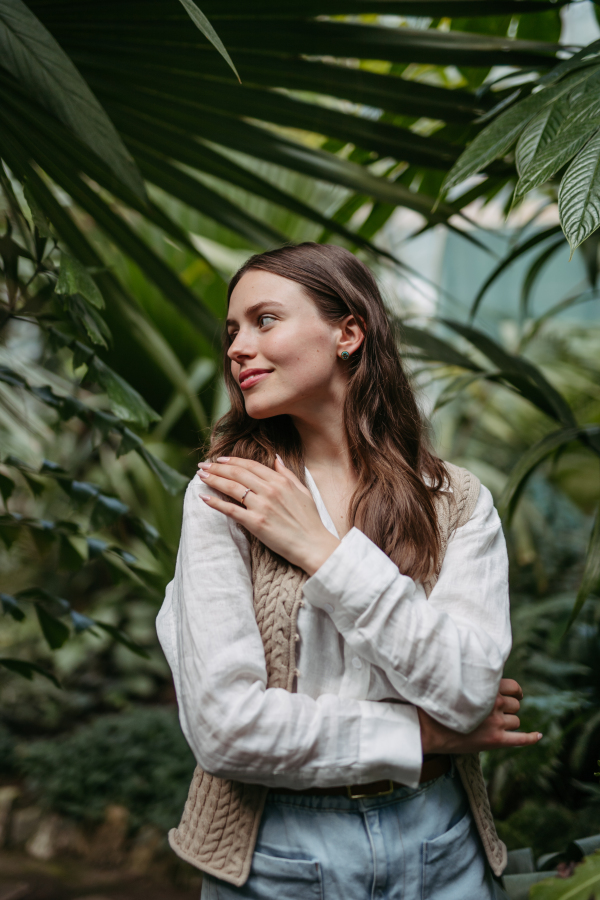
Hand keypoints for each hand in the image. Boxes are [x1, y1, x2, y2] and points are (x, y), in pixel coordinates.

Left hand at [197, 456, 340, 574]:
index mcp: (281, 481)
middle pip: (238, 474)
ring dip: (214, 480)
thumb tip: (276, 458)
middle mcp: (270, 490)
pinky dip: (216, 503)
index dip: (233, 461)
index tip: (219, 459)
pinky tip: (205, 498)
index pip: (251, 466)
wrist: (314, 545)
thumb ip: (287, 474)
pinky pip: (231, 510)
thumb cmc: (310, 520)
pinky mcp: (256, 523)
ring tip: (201, 476)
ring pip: (232, 488)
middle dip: (217, 468)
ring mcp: (262, 506)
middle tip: (203, 465)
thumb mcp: (302, 491)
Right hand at [418, 679, 541, 754]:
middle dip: (509, 708)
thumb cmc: (438, 704)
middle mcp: (495, 703)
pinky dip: (532, 738)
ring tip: (495, 725)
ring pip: (516, 720)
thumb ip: (473, 682)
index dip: (515, 691)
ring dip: (509, 722)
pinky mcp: (496, 741)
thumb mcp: (456, 685)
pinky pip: (521, 739)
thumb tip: (481, 676)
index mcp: (487, 688)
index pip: (513, 687)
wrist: (428, 728)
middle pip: (515, 705)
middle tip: (497, 712)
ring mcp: (497, 723)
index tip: (514, 694)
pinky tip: (538, 736)